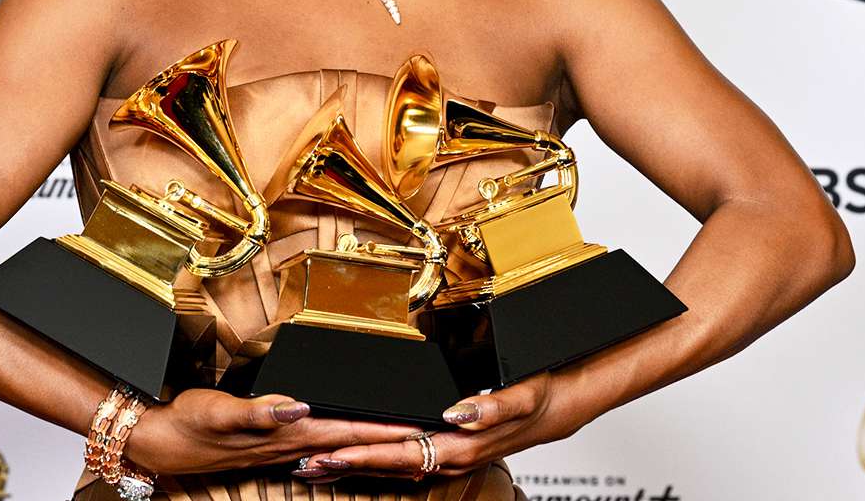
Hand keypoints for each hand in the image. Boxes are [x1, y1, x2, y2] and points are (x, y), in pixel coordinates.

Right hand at [123, 388, 424, 476]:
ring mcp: (282, 447)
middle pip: (351, 442)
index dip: (382, 430)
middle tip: (427, 437)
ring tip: (402, 445)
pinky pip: (319, 448)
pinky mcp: (272, 444)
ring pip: (338, 447)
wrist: (162, 443)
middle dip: (390, 441)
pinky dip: (342, 447)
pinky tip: (349, 448)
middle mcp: (290, 443)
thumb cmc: (190, 424)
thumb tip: (297, 405)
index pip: (345, 431)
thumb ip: (259, 410)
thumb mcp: (220, 412)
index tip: (416, 428)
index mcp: (286, 432)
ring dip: (370, 447)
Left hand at [292, 374, 573, 480]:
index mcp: (460, 445)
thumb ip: (489, 408)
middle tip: (306, 466)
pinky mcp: (446, 451)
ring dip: (354, 467)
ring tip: (317, 467)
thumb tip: (456, 413)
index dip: (365, 453)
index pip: (402, 451)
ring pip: (392, 467)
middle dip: (345, 466)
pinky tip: (356, 459)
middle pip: (387, 465)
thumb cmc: (539, 400)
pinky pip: (404, 462)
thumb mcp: (521, 397)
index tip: (332, 453)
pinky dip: (375, 462)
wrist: (558, 410)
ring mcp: (447, 458)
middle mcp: (449, 457)